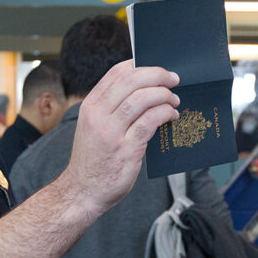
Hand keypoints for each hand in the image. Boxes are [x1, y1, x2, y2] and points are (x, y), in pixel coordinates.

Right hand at [62, 60, 179, 215]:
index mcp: (90, 106)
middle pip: (131, 81)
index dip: (140, 65)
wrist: (83, 192)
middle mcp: (98, 115)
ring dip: (164, 95)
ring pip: (142, 99)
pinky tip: (172, 115)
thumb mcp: (94, 127)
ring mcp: (111, 132)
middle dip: (157, 75)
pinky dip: (165, 113)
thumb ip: (112, 108)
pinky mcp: (126, 149)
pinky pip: (150, 122)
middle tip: (173, 79)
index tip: (157, 68)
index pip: (116, 73)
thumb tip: (144, 89)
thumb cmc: (93, 160)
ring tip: (174, 99)